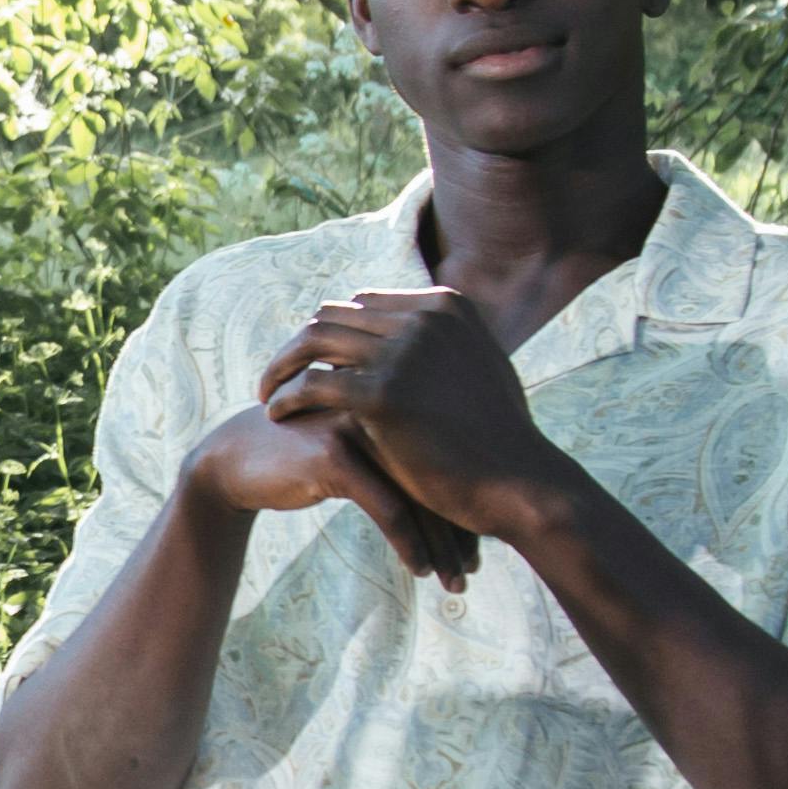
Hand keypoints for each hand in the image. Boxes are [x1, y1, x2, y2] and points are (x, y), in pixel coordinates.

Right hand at [184, 403, 482, 590]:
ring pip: (420, 493)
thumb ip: (401, 454)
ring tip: (455, 583)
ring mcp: (360, 425)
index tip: (479, 546)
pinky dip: (410, 544)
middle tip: (475, 570)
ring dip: (443, 546)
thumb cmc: (303, 456)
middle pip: (441, 472)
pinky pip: (388, 507)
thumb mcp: (360, 447)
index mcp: (397, 396)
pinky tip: (419, 570)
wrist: (234, 459)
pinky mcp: (335, 453)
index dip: (466, 505)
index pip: (448, 455)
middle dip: (462, 530)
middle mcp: (384, 402)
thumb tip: (462, 492)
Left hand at [259, 289, 557, 539]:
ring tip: (267, 394)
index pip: (364, 304)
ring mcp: (404, 352)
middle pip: (333, 315)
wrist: (520, 483)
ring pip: (314, 340)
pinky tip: (276, 415)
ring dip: (282, 365)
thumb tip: (411, 336)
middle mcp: (423, 317)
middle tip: (278, 376)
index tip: (310, 359)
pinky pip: (312, 383)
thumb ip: (444, 346)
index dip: (332, 332)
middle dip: (300, 344)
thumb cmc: (500, 439)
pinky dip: (287, 396)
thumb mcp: (480, 370)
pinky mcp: (384, 393)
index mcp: (445, 305)